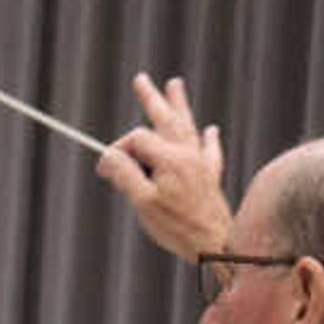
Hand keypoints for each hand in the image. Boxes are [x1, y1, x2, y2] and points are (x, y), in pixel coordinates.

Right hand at [97, 71, 230, 259]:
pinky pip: (210, 150)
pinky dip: (209, 139)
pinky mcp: (211, 176)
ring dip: (180, 105)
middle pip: (166, 119)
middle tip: (141, 80)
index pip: (137, 140)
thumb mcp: (143, 202)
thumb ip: (124, 174)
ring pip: (188, 126)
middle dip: (152, 99)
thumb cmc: (178, 225)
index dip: (117, 150)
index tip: (106, 170)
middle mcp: (187, 154)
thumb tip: (108, 157)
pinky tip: (210, 130)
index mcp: (169, 158)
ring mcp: (201, 163)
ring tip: (175, 84)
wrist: (216, 243)